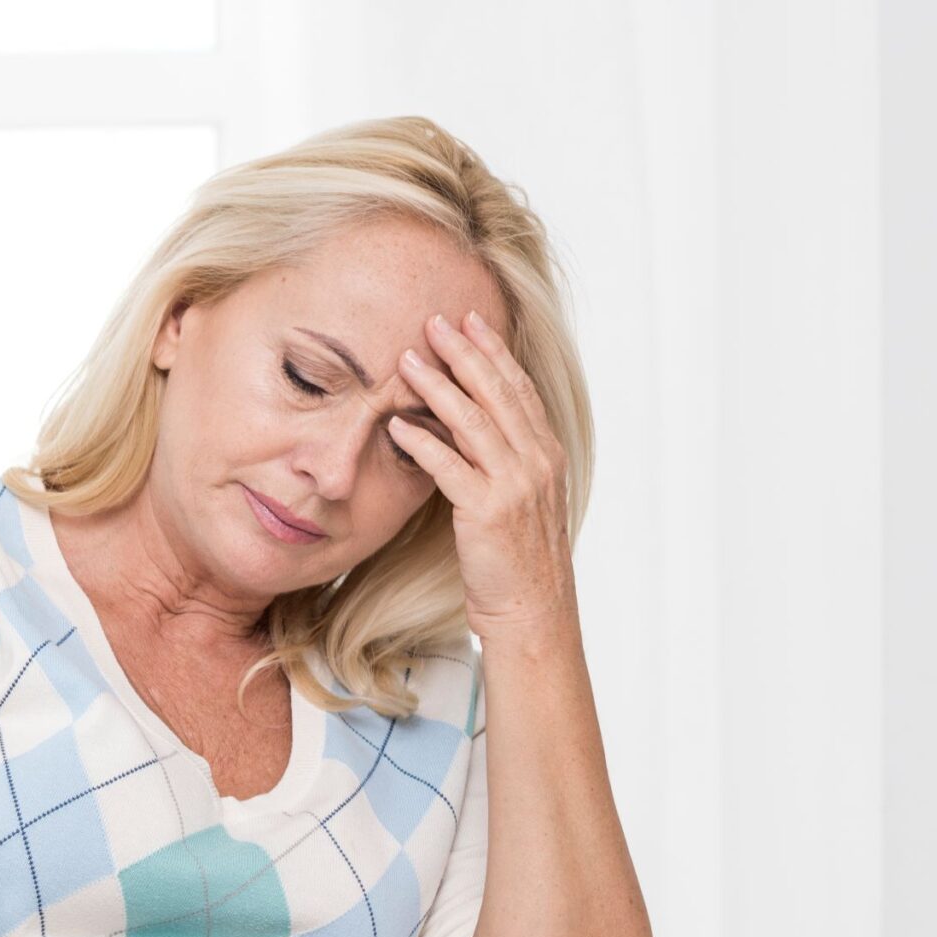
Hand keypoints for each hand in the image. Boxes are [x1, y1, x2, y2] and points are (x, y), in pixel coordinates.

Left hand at [389, 309, 575, 636]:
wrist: (531, 607)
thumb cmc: (515, 557)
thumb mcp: (517, 498)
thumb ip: (502, 459)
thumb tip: (466, 427)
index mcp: (546, 453)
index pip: (518, 389)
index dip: (494, 352)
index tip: (470, 321)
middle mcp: (536, 461)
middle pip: (498, 394)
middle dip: (466, 353)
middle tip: (435, 321)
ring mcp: (514, 485)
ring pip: (474, 422)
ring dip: (439, 386)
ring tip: (407, 360)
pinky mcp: (487, 511)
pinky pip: (450, 466)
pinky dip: (423, 441)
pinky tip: (398, 423)